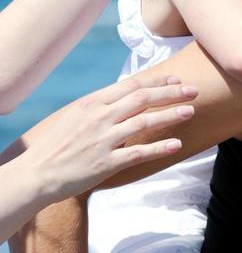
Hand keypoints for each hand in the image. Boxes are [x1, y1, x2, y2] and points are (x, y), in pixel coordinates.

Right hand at [28, 74, 197, 202]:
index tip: (176, 79)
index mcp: (93, 102)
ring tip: (191, 111)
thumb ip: (102, 104)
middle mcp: (100, 117)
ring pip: (145, 122)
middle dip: (171, 92)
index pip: (132, 84)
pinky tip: (176, 145)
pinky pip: (138, 153)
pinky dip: (159, 148)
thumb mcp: (77, 114)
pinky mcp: (105, 163)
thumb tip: (127, 94)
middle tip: (194, 90)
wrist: (37, 173)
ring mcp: (103, 140)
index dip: (158, 80)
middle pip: (143, 98)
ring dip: (171, 115)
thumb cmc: (57, 143)